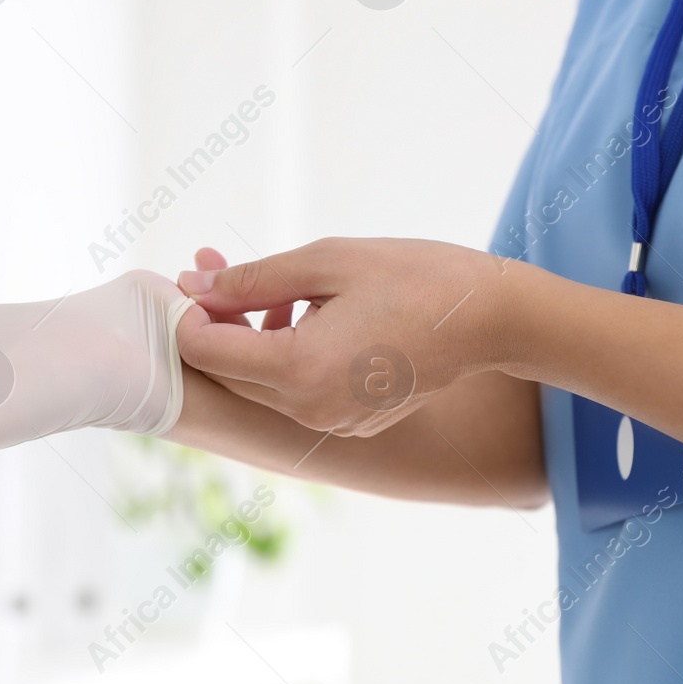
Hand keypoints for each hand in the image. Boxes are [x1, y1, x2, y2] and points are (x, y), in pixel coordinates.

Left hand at [175, 237, 515, 435]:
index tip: (189, 272)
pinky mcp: (354, 420)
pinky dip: (286, 353)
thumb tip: (195, 284)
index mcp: (300, 370)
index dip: (186, 312)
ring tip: (269, 284)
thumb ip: (254, 277)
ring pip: (263, 381)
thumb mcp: (328, 261)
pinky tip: (304, 311)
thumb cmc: (418, 277)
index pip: (207, 351)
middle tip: (212, 267)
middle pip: (230, 371)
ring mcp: (334, 422)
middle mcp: (311, 409)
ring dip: (250, 335)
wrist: (496, 319)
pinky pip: (297, 389)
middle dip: (213, 320)